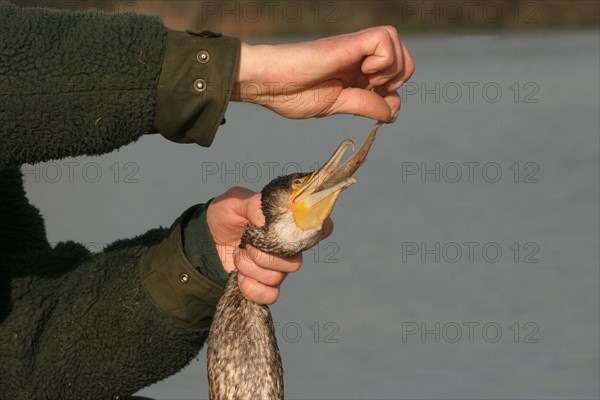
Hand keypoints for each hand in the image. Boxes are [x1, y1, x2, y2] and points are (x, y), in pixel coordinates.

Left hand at [206, 187, 332, 303]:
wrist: (208, 238)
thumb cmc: (227, 215)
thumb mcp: (234, 201)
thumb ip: (252, 204)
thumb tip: (263, 219)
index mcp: (288, 222)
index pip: (321, 227)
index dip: (319, 230)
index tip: (299, 229)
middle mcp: (289, 247)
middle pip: (294, 261)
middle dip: (265, 255)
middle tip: (247, 244)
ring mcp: (278, 268)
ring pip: (278, 277)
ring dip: (251, 268)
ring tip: (239, 254)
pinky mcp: (265, 285)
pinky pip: (270, 295)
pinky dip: (251, 288)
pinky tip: (239, 277)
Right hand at [233, 26, 413, 121]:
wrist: (269, 83)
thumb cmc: (292, 94)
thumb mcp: (337, 105)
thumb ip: (364, 105)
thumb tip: (392, 112)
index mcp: (355, 73)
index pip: (395, 75)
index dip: (393, 93)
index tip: (377, 107)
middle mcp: (359, 57)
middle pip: (403, 58)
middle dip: (397, 79)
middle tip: (372, 90)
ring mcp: (354, 48)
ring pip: (397, 43)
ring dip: (391, 69)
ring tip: (366, 79)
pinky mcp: (348, 42)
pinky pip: (385, 38)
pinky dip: (384, 60)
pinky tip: (363, 71)